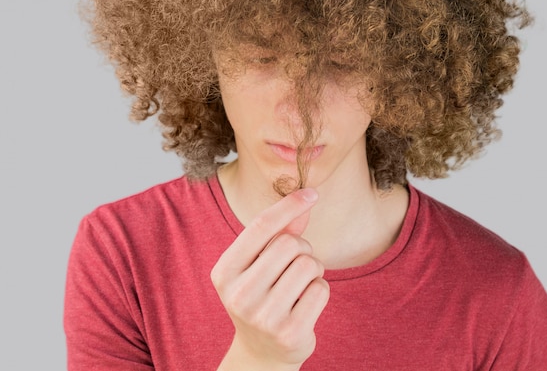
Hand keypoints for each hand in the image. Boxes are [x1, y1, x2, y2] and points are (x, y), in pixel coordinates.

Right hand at [211, 188, 329, 370]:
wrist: (261, 352)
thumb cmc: (262, 296)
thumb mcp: (259, 263)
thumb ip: (280, 231)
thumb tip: (304, 200)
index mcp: (225, 271)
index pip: (261, 225)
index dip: (289, 205)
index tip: (312, 193)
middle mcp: (239, 294)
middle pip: (289, 243)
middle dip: (301, 248)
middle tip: (295, 265)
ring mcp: (263, 316)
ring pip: (309, 265)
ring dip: (313, 270)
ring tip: (299, 286)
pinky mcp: (289, 333)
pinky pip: (321, 289)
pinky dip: (320, 291)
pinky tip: (305, 304)